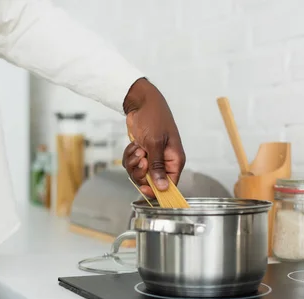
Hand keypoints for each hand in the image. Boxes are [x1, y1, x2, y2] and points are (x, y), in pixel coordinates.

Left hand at [122, 78, 184, 197]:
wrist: (141, 103)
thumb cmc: (153, 118)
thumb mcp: (155, 143)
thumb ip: (157, 167)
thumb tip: (163, 188)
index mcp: (174, 160)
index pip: (169, 185)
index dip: (156, 190)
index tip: (145, 188)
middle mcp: (165, 161)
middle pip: (151, 182)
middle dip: (141, 172)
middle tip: (140, 159)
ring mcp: (152, 158)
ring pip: (139, 174)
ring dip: (133, 163)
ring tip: (137, 148)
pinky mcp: (142, 154)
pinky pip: (132, 165)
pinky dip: (129, 156)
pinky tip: (133, 145)